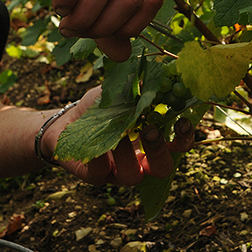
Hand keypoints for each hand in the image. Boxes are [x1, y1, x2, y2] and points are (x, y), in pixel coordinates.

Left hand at [41, 87, 194, 185]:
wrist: (65, 121)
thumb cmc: (99, 108)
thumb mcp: (119, 93)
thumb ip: (138, 88)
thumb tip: (160, 74)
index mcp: (152, 142)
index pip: (178, 146)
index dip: (185, 137)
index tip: (182, 120)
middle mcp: (140, 162)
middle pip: (163, 168)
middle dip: (160, 151)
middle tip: (151, 131)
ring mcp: (117, 172)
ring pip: (133, 176)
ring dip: (128, 154)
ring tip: (118, 133)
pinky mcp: (94, 177)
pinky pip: (100, 173)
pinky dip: (99, 156)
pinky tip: (94, 140)